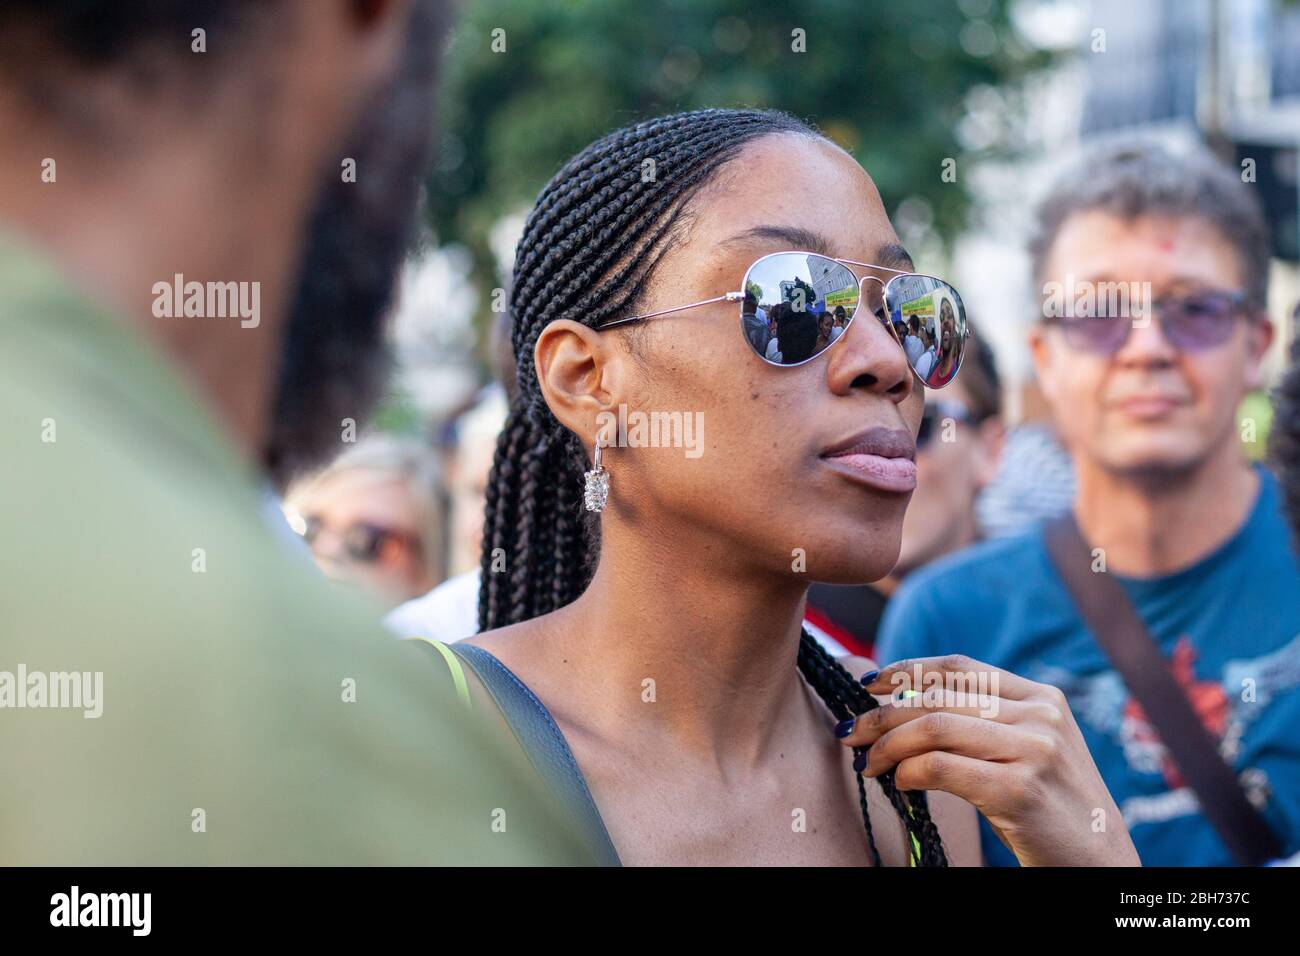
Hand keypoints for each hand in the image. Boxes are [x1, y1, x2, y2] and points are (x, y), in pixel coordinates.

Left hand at [840, 655, 1139, 866]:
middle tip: (851, 733)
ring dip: (887, 744)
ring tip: (867, 762)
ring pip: (934, 728)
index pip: (960, 667)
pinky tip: (898, 782)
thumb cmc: (1050, 810)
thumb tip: (902, 704)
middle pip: (939, 698)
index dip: (907, 670)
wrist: (1100, 865)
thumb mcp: (1029, 751)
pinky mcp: (1019, 789)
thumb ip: (986, 723)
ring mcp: (1034, 750)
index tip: (869, 684)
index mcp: (1043, 698)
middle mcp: (1041, 716)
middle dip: (883, 714)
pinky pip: (940, 767)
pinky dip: (907, 772)